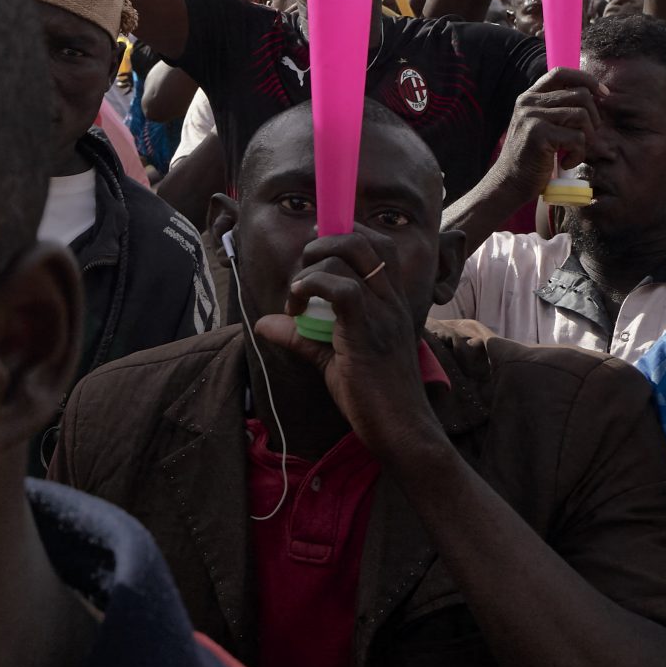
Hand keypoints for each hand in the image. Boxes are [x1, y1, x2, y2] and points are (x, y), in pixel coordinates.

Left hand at [249, 229, 440, 459]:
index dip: (344, 236)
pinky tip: (296, 308)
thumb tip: (263, 323)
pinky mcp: (369, 331)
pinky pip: (342, 289)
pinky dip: (310, 287)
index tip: (314, 254)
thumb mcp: (332, 359)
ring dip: (311, 267)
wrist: (402, 431)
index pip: (377, 245)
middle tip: (301, 272)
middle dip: (323, 242)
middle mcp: (392, 300)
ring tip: (296, 296)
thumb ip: (302, 336)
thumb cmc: (372, 397)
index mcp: (391, 301)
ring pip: (349, 256)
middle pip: (363, 239)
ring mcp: (384, 312)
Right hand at [486, 68, 602, 208]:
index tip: (603, 94)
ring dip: (588, 138)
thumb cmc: (531, 157)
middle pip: (580, 95)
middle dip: (594, 117)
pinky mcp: (538, 134)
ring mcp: (532, 116)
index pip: (561, 72)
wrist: (509, 183)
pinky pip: (577, 137)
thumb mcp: (541, 125)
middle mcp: (529, 102)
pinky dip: (579, 154)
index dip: (587, 79)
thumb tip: (596, 97)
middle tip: (588, 137)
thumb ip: (558, 109)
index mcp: (529, 96)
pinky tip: (567, 163)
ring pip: (581, 115)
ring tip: (576, 151)